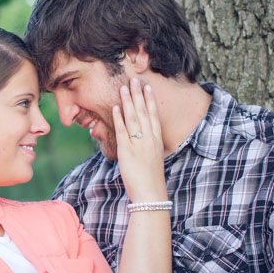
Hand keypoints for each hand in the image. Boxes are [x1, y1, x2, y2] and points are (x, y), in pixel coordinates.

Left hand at [113, 78, 165, 202]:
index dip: (150, 99)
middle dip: (138, 94)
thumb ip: (147, 146)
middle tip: (134, 79)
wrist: (150, 194)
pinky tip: (116, 107)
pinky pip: (122, 131)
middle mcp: (149, 139)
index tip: (147, 86)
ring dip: (128, 101)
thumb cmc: (151, 179)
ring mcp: (138, 144)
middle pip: (143, 112)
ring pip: (133, 118)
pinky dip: (119, 118)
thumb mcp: (153, 158)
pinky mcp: (127, 151)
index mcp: (157, 140)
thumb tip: (141, 140)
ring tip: (124, 87)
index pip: (153, 115)